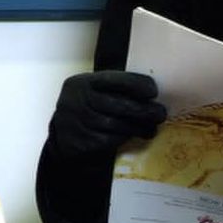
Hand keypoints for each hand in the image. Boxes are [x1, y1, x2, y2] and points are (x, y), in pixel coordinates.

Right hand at [48, 71, 166, 158]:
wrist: (62, 137)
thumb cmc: (87, 110)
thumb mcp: (94, 92)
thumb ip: (116, 90)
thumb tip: (152, 94)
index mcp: (82, 83)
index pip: (113, 79)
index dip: (137, 84)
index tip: (154, 91)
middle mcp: (77, 100)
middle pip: (118, 104)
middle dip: (144, 110)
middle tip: (160, 113)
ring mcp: (76, 122)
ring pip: (116, 125)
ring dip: (138, 127)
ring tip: (151, 128)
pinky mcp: (80, 142)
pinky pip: (109, 140)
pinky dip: (125, 138)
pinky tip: (135, 136)